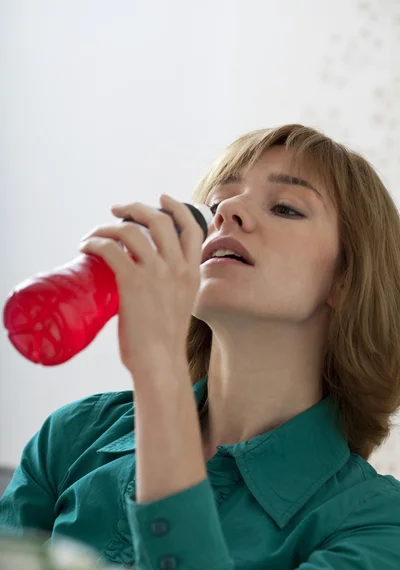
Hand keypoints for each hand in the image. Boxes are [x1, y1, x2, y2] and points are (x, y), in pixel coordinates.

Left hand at [78, 195, 203, 375]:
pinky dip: (95, 242)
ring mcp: (157, 274)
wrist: (160, 363)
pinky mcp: (133, 283)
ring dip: (109, 226)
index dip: (176, 207)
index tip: (161, 199)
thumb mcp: (181, 305)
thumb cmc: (165, 341)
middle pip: (160, 220)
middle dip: (137, 208)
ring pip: (132, 230)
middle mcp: (178, 268)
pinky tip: (86, 247)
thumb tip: (147, 277)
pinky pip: (110, 249)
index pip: (192, 228)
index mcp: (192, 272)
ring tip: (96, 233)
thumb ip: (172, 287)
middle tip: (118, 210)